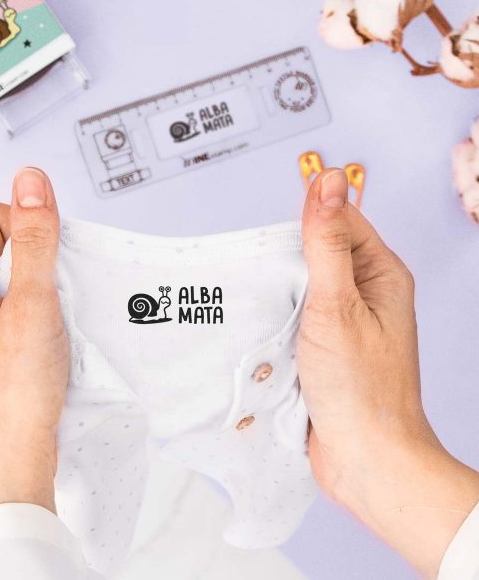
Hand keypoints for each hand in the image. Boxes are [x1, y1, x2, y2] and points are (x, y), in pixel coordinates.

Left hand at [0, 168, 67, 516]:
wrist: (9, 471)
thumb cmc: (14, 397)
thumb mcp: (33, 305)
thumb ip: (34, 239)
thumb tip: (31, 180)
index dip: (32, 230)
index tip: (58, 261)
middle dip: (37, 267)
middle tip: (57, 300)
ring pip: (5, 285)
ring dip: (38, 296)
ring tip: (52, 330)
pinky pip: (6, 316)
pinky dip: (32, 320)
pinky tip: (45, 346)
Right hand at [297, 169, 478, 577]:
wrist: (364, 458)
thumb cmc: (362, 389)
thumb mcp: (337, 305)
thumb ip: (327, 243)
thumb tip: (328, 181)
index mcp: (381, 275)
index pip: (340, 221)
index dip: (306, 222)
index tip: (274, 238)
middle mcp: (365, 295)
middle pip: (318, 253)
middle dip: (286, 261)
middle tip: (260, 274)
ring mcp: (344, 322)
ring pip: (304, 286)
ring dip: (279, 291)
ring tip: (258, 300)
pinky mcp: (325, 347)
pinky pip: (297, 317)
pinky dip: (278, 317)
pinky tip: (262, 324)